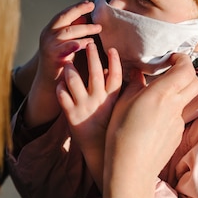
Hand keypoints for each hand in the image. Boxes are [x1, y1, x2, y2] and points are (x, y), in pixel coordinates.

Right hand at [24, 0, 101, 126]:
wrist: (50, 84)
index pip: (64, 14)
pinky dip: (79, 43)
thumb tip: (84, 17)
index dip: (77, 8)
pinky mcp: (52, 57)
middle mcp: (47, 35)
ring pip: (67, 31)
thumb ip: (74, 31)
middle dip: (78, 11)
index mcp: (50, 30)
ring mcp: (48, 45)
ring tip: (98, 28)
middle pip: (63, 18)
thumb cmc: (62, 62)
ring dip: (84, 29)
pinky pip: (67, 47)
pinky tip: (89, 42)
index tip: (90, 3)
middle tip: (92, 6)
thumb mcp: (67, 43)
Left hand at [57, 43, 121, 187]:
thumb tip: (138, 72)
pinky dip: (60, 89)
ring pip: (75, 83)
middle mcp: (99, 102)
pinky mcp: (71, 116)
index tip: (111, 49)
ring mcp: (84, 108)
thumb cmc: (113, 127)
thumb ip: (131, 90)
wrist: (100, 152)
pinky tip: (59, 83)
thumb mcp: (124, 109)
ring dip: (71, 71)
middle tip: (88, 44)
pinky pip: (63, 98)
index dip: (114, 62)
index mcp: (113, 100)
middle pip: (94, 75)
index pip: (115, 77)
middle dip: (92, 57)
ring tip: (68, 63)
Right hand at [103, 54, 197, 197]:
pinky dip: (170, 111)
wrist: (130, 168)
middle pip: (194, 82)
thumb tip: (138, 73)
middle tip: (170, 71)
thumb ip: (134, 84)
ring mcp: (178, 122)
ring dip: (177, 93)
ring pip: (186, 100)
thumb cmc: (120, 133)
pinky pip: (178, 117)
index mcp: (162, 93)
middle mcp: (175, 106)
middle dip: (185, 73)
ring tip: (156, 97)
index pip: (186, 68)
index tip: (170, 58)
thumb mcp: (122, 103)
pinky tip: (151, 119)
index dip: (181, 59)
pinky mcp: (176, 135)